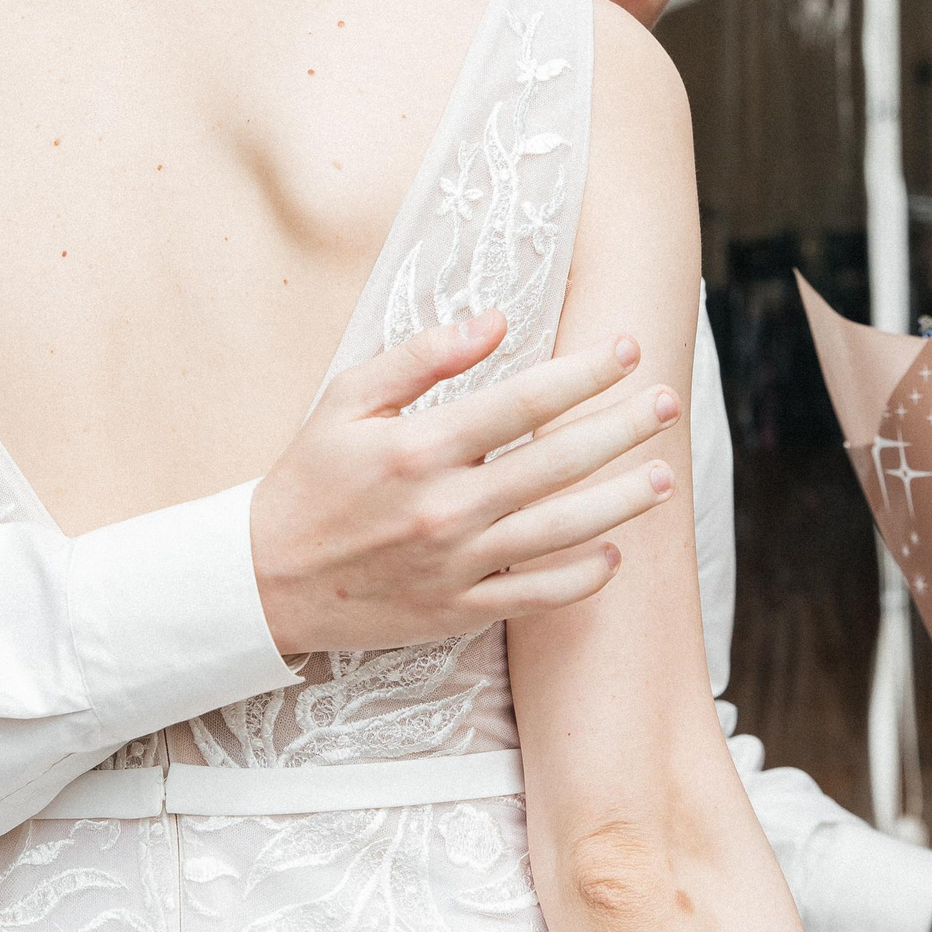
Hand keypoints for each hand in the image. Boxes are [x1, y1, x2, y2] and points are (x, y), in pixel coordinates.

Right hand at [249, 310, 679, 654]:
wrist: (263, 580)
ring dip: (618, 502)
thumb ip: (422, 356)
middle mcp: (445, 505)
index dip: (585, 373)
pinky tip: (613, 554)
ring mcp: (455, 563)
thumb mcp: (347, 399)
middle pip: (557, 461)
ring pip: (559, 530)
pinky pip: (534, 597)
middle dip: (621, 428)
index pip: (524, 401)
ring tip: (662, 477)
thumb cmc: (309, 477)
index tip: (628, 350)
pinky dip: (579, 579)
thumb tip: (495, 321)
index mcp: (420, 446)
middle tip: (668, 402)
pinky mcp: (455, 610)